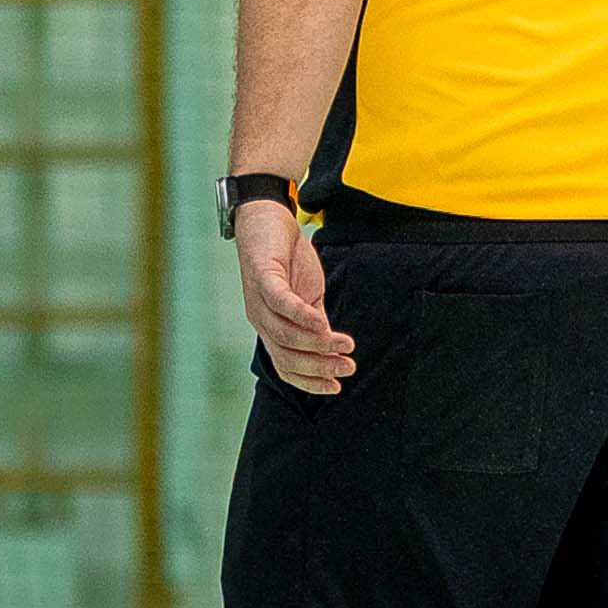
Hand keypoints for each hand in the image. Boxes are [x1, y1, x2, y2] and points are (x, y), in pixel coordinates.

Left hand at [235, 201, 352, 395]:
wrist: (268, 219)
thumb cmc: (287, 259)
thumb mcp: (308, 296)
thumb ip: (316, 321)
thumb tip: (331, 347)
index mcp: (272, 328)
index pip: (286, 366)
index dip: (310, 382)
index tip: (337, 388)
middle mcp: (261, 319)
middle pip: (286, 357)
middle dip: (319, 367)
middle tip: (348, 367)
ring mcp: (259, 299)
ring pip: (284, 334)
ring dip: (317, 344)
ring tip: (345, 345)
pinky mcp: (262, 275)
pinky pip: (279, 302)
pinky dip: (299, 315)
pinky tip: (320, 322)